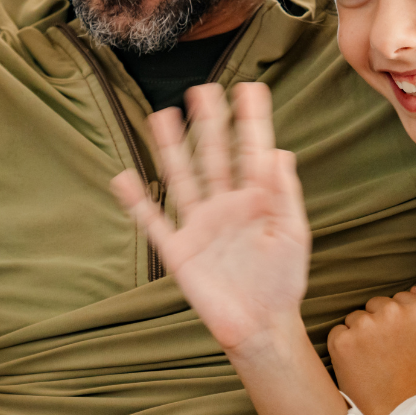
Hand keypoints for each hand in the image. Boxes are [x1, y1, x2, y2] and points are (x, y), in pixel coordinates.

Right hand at [112, 83, 311, 355]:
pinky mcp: (178, 251)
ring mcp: (199, 225)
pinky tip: (124, 178)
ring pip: (182, 178)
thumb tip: (281, 151)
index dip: (251, 121)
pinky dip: (137, 202)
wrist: (261, 326)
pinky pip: (153, 221)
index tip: (249, 88)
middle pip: (213, 156)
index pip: (252, 151)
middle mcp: (224, 205)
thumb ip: (285, 195)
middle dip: (209, 124)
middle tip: (202, 89)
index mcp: (256, 200)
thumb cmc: (283, 281)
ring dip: (172, 149)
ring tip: (161, 116)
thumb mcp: (292, 235)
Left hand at [328, 289, 415, 414]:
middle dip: (379, 324)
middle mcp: (393, 312)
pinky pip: (338, 333)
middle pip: (376, 305)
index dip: (399, 322)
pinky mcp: (343, 341)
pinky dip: (344, 347)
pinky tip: (358, 366)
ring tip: (373, 362)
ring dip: (361, 334)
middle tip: (387, 353)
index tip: (401, 341)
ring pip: (356, 318)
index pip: (399, 299)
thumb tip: (414, 290)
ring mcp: (366, 325)